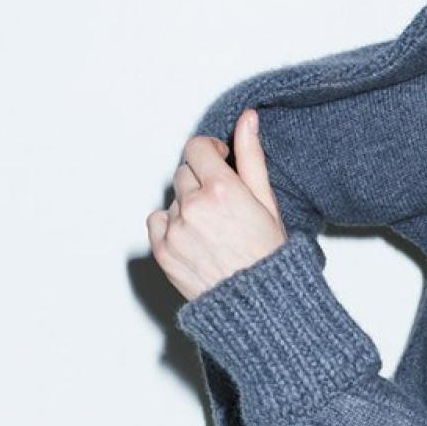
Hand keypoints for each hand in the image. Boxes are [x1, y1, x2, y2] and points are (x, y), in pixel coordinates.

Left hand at [147, 108, 287, 301]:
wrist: (257, 306)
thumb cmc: (269, 257)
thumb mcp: (267, 203)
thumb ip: (252, 158)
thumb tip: (247, 119)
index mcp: (222, 189)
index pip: (197, 148)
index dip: (209, 153)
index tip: (219, 162)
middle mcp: (194, 206)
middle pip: (184, 173)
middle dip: (201, 182)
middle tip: (222, 206)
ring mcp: (175, 230)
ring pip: (173, 199)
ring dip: (188, 206)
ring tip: (213, 230)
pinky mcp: (163, 250)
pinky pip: (157, 222)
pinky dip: (172, 226)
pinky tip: (196, 240)